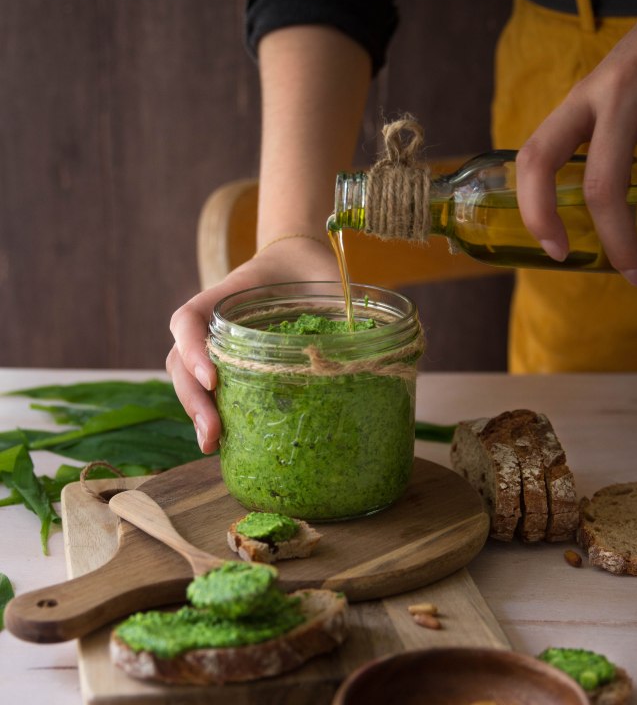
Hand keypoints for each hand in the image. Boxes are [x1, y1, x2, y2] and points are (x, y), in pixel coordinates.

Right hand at [167, 239, 337, 452]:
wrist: (299, 261)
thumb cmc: (312, 269)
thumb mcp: (328, 278)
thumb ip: (348, 303)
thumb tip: (387, 344)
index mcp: (230, 294)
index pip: (189, 318)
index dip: (194, 348)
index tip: (214, 378)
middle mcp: (215, 322)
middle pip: (180, 359)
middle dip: (193, 399)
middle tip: (213, 433)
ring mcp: (218, 344)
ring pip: (187, 379)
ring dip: (196, 413)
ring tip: (212, 444)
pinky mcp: (231, 365)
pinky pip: (208, 389)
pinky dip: (211, 414)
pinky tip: (223, 442)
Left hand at [515, 3, 636, 285]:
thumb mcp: (616, 87)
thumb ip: (597, 135)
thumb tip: (595, 215)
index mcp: (583, 96)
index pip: (536, 158)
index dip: (536, 210)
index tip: (556, 250)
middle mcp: (616, 91)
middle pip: (602, 187)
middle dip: (618, 242)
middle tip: (636, 274)